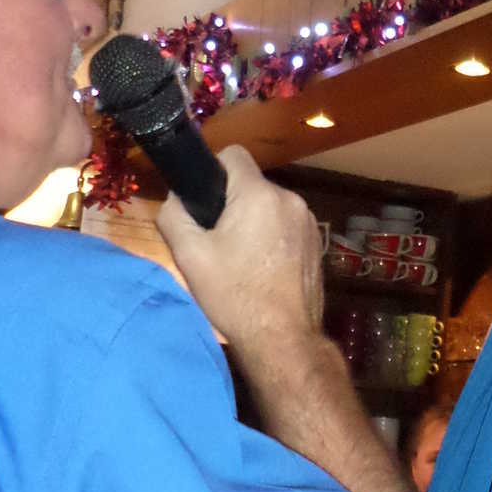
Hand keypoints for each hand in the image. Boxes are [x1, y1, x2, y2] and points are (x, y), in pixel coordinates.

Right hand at [155, 145, 323, 352]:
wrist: (282, 337)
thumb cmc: (233, 295)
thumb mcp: (189, 256)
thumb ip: (173, 216)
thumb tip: (175, 198)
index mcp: (259, 195)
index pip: (233, 154)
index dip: (213, 170)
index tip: (203, 198)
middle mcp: (290, 199)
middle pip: (251, 185)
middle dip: (232, 204)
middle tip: (215, 241)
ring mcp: (309, 222)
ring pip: (270, 207)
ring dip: (253, 222)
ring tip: (239, 259)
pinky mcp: (317, 244)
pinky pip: (286, 226)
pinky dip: (272, 238)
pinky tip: (262, 269)